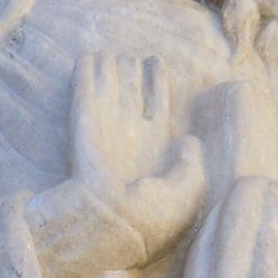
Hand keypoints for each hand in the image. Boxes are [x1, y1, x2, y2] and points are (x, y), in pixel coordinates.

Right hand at [71, 52, 204, 259]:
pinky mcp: (85, 127)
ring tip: (106, 53)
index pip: (157, 105)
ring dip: (108, 69)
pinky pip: (85, 94)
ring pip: (108, 88)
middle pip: (131, 92)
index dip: (156, 82)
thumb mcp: (187, 192)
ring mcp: (107, 129)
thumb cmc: (150, 214)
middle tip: (130, 59)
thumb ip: (192, 164)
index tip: (155, 63)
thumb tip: (189, 141)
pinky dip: (86, 75)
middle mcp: (131, 134)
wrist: (113, 223)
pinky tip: (88, 57)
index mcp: (155, 148)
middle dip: (131, 73)